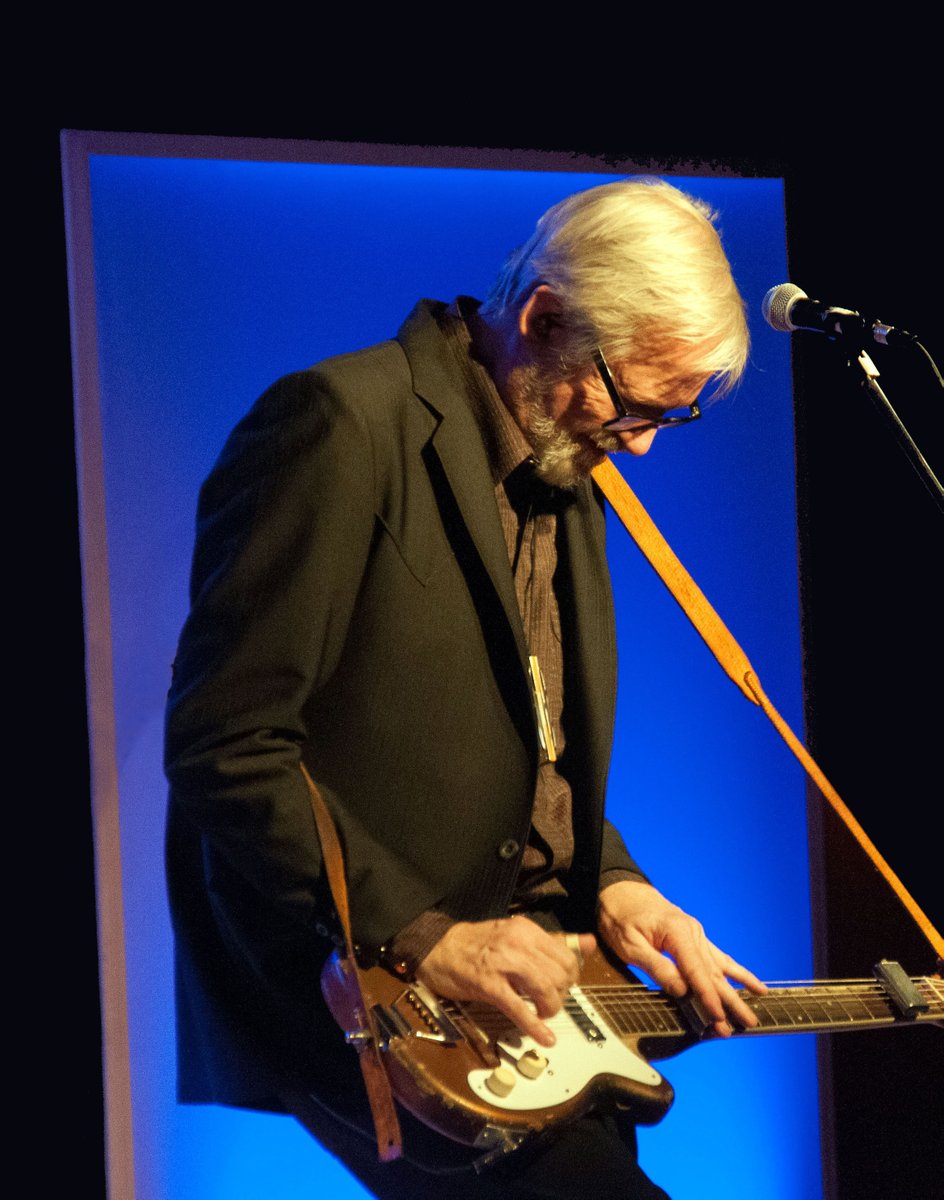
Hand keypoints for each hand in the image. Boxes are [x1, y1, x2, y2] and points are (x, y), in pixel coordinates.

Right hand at [416, 918, 596, 1047]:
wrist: (437, 947)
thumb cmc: (478, 944)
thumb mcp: (516, 935)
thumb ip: (553, 941)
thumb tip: (589, 942)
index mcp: (527, 930)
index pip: (566, 955)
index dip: (570, 976)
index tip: (563, 985)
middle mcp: (518, 943)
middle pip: (559, 974)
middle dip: (562, 994)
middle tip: (552, 1001)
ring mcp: (503, 965)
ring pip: (544, 990)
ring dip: (550, 1009)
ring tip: (544, 1014)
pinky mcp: (489, 986)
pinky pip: (519, 1009)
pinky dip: (535, 1027)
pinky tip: (544, 1038)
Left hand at [598, 880, 766, 1036]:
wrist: (621, 892)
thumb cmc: (621, 917)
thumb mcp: (630, 944)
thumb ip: (656, 967)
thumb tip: (681, 990)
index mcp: (677, 932)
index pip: (697, 971)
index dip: (709, 997)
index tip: (719, 1018)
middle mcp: (693, 932)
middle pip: (714, 972)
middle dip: (730, 1001)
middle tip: (747, 1023)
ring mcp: (696, 934)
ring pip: (719, 968)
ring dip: (736, 992)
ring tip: (754, 1012)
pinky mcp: (695, 938)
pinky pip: (719, 958)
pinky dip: (736, 973)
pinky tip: (753, 984)